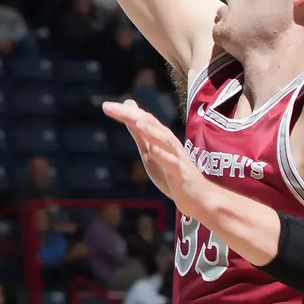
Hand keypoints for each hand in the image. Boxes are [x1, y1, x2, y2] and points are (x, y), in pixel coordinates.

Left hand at [103, 99, 209, 219]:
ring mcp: (177, 157)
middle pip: (151, 124)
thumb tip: (129, 112)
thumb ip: (140, 134)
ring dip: (151, 131)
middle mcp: (169, 143)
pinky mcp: (181, 173)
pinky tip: (152, 150)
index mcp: (160, 138)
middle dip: (131, 115)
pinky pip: (172, 163)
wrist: (198, 198)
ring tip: (136, 122)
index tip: (106, 106)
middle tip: (111, 108)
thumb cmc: (172, 173)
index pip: (142, 120)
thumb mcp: (150, 153)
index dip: (124, 112)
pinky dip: (163, 155)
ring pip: (165, 140)